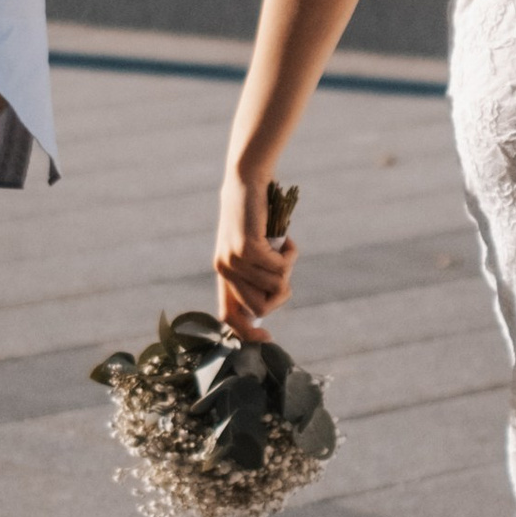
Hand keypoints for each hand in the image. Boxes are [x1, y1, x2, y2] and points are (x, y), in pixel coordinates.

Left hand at [213, 174, 297, 341]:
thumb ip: (257, 273)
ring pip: (276, 286)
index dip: (247, 333)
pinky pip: (281, 268)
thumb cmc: (256, 214)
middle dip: (282, 291)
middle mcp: (224, 269)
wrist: (247, 180)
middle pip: (262, 307)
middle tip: (285, 266)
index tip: (268, 336)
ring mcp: (235, 259)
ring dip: (288, 267)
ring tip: (283, 245)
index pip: (228, 316)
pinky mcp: (247, 248)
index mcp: (223, 273)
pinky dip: (291, 254)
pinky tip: (287, 238)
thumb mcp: (254, 247)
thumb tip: (271, 302)